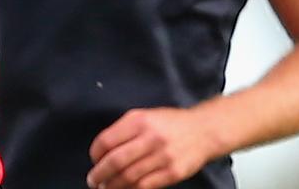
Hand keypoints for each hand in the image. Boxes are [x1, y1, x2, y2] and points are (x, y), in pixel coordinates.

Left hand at [87, 107, 217, 188]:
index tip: (93, 160)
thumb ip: (123, 129)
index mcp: (139, 121)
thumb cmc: (170, 123)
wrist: (205, 130)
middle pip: (116, 161)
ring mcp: (163, 156)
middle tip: (93, 180)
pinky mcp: (173, 172)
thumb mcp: (144, 116)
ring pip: (129, 177)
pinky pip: (146, 186)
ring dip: (113, 185)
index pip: (107, 141)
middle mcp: (150, 138)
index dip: (95, 153)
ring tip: (106, 187)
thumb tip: (102, 150)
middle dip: (99, 174)